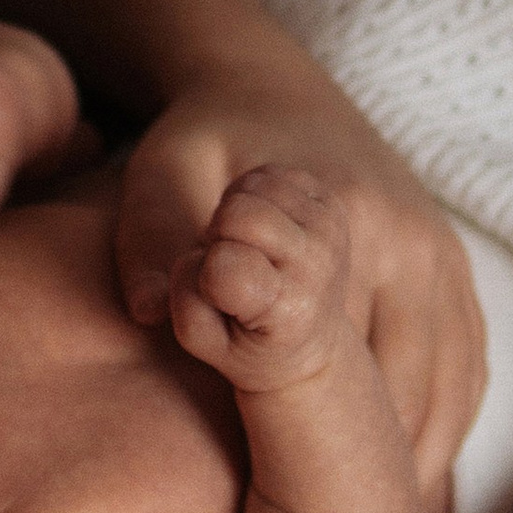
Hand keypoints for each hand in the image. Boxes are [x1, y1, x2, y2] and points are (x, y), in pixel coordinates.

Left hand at [114, 64, 482, 500]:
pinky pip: (463, 392)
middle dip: (372, 496)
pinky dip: (433, 453)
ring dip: (409, 486)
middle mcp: (421, 250)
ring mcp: (453, 272)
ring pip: (445, 410)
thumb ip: (154, 231)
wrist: (272, 83)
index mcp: (356, 221)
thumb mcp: (164, 165)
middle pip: (409, 405)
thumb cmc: (206, 136)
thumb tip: (153, 310)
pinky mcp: (464, 289)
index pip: (347, 366)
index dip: (322, 459)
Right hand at [170, 167, 355, 395]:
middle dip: (217, 234)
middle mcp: (317, 265)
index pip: (223, 267)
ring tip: (243, 245)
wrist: (311, 338)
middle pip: (236, 213)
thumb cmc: (246, 339)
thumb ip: (182, 301)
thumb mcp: (202, 339)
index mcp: (287, 308)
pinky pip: (270, 173)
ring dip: (234, 210)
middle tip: (228, 262)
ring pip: (253, 186)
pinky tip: (260, 227)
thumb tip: (196, 256)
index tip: (221, 295)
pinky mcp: (330, 203)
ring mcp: (329, 230)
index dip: (204, 275)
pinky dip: (253, 194)